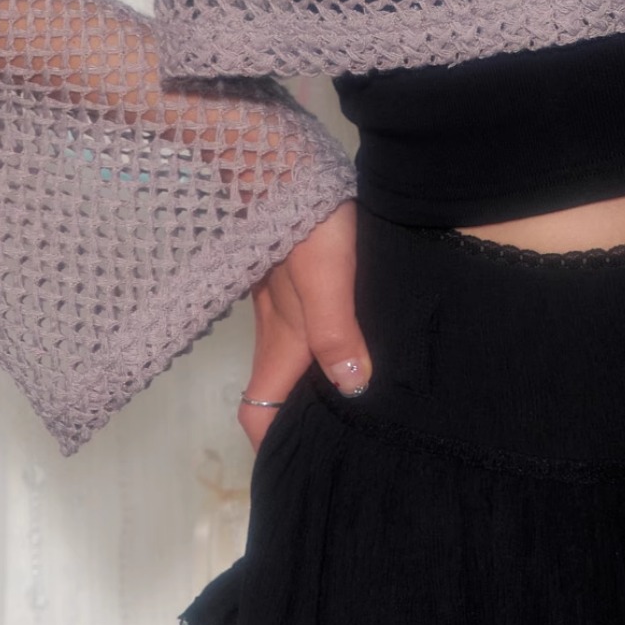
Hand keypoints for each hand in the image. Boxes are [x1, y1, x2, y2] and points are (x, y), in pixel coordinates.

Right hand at [239, 203, 365, 450]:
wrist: (282, 159)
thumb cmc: (307, 219)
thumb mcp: (328, 274)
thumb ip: (336, 329)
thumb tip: (353, 388)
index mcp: (282, 339)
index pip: (258, 412)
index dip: (273, 446)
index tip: (308, 465)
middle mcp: (277, 330)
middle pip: (277, 393)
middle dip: (300, 423)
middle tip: (350, 442)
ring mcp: (283, 306)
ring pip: (293, 363)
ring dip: (317, 386)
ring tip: (366, 403)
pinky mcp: (294, 283)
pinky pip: (304, 333)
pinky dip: (323, 354)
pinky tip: (360, 348)